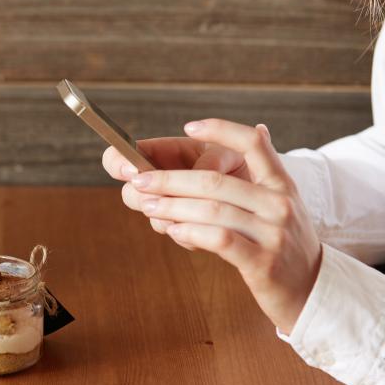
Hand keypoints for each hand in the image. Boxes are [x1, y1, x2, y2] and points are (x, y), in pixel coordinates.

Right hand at [102, 136, 248, 233]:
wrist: (266, 206)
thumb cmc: (250, 169)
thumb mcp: (235, 155)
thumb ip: (214, 159)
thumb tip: (202, 173)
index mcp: (169, 152)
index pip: (125, 154)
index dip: (118, 160)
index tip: (130, 169)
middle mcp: (164, 180)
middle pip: (132, 190)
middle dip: (144, 196)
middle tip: (156, 202)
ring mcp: (172, 206)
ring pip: (153, 214)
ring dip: (171, 215)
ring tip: (198, 215)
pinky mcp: (186, 230)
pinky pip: (176, 233)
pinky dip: (191, 231)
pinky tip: (211, 229)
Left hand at [112, 119, 322, 333]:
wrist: (314, 289)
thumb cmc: (285, 242)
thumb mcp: (284, 201)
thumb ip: (265, 170)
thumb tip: (260, 128)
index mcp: (281, 183)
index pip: (253, 144)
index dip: (221, 130)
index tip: (189, 126)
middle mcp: (279, 203)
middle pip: (215, 181)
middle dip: (170, 180)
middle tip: (139, 180)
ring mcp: (273, 233)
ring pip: (212, 210)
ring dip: (172, 207)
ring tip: (148, 206)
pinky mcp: (263, 263)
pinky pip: (220, 241)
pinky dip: (191, 233)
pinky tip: (172, 231)